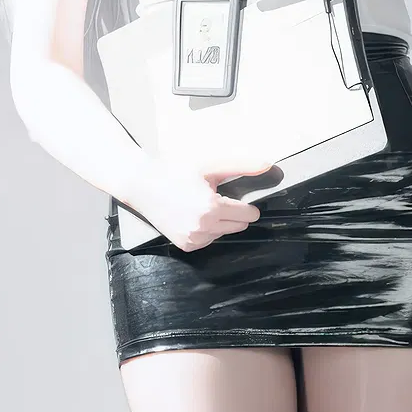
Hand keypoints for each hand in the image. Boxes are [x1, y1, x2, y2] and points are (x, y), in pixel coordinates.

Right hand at [130, 153, 275, 253]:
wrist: (143, 185)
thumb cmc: (175, 172)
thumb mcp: (210, 166)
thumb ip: (242, 166)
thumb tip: (268, 166)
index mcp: (212, 208)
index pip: (249, 215)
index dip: (246, 204)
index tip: (234, 195)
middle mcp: (204, 228)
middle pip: (239, 226)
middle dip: (233, 213)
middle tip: (214, 197)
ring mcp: (194, 240)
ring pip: (224, 233)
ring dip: (220, 222)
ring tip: (199, 205)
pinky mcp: (186, 246)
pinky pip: (209, 240)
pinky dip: (206, 230)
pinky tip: (192, 216)